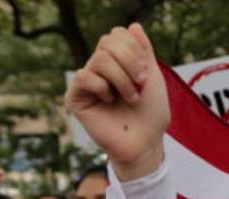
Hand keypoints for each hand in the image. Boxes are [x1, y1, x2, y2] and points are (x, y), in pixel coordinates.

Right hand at [65, 23, 169, 180]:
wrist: (145, 143)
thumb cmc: (150, 114)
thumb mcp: (153, 76)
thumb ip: (143, 51)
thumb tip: (133, 26)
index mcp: (117, 61)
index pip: (117, 34)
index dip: (134, 49)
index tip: (146, 73)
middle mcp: (99, 68)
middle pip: (107, 42)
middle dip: (131, 62)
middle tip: (141, 84)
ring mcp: (87, 82)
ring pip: (99, 59)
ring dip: (123, 79)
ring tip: (131, 98)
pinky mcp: (75, 97)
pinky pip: (84, 77)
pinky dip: (103, 88)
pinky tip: (109, 102)